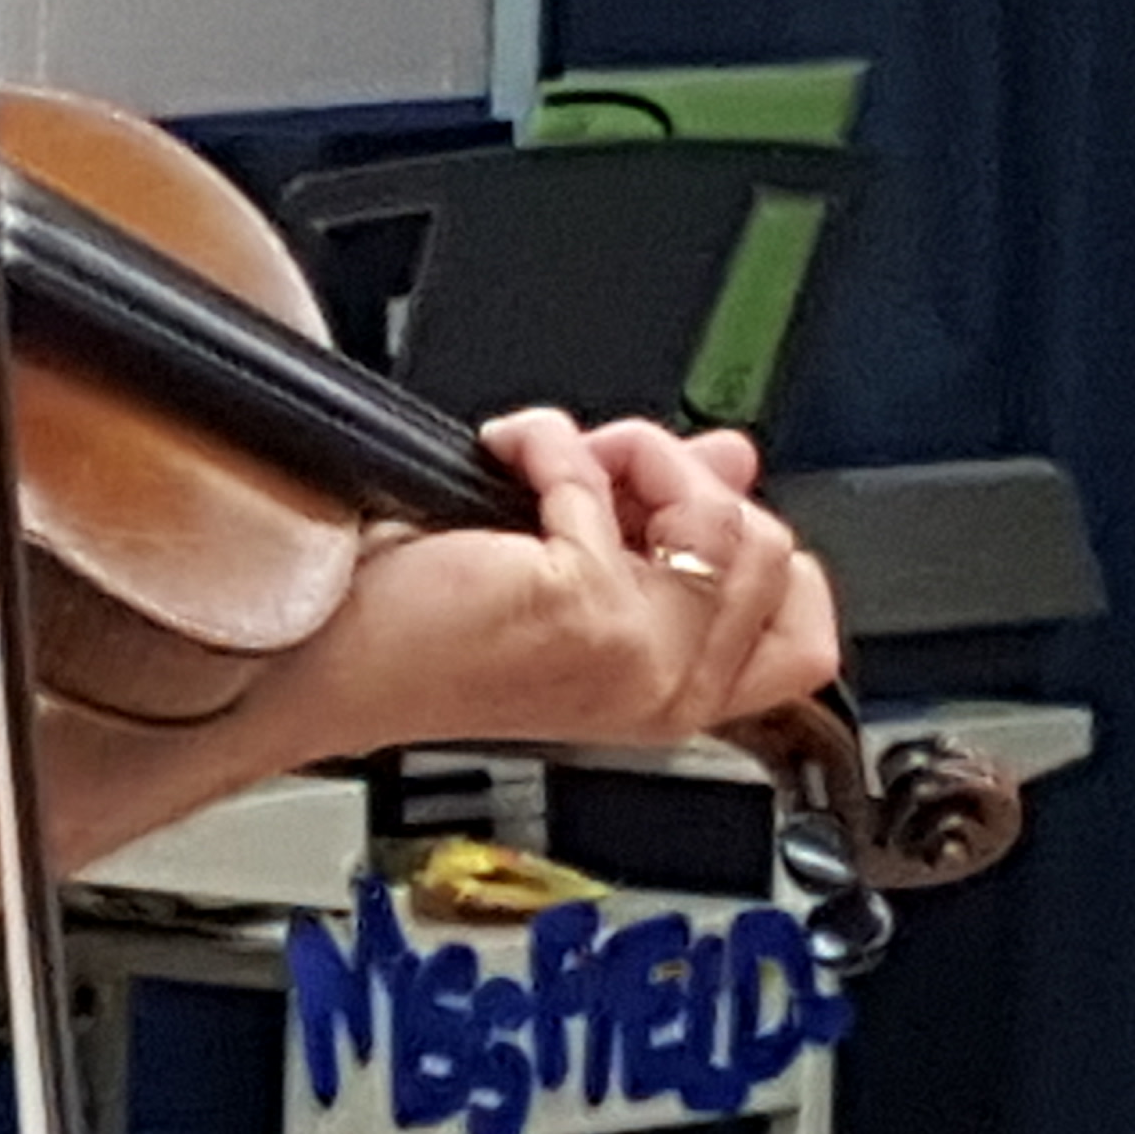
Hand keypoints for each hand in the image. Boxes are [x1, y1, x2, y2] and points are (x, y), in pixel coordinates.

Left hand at [246, 411, 838, 761]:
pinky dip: (547, 440)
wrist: (327, 657)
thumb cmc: (421, 627)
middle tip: (607, 480)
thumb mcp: (580, 569)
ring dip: (636, 456)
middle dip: (691, 484)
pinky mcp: (589, 613)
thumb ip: (665, 525)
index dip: (764, 550)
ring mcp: (636, 659)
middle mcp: (668, 691)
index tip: (690, 508)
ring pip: (724, 516)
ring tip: (559, 470)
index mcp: (675, 693)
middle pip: (777, 554)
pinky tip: (504, 458)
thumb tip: (730, 460)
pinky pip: (609, 476)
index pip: (807, 637)